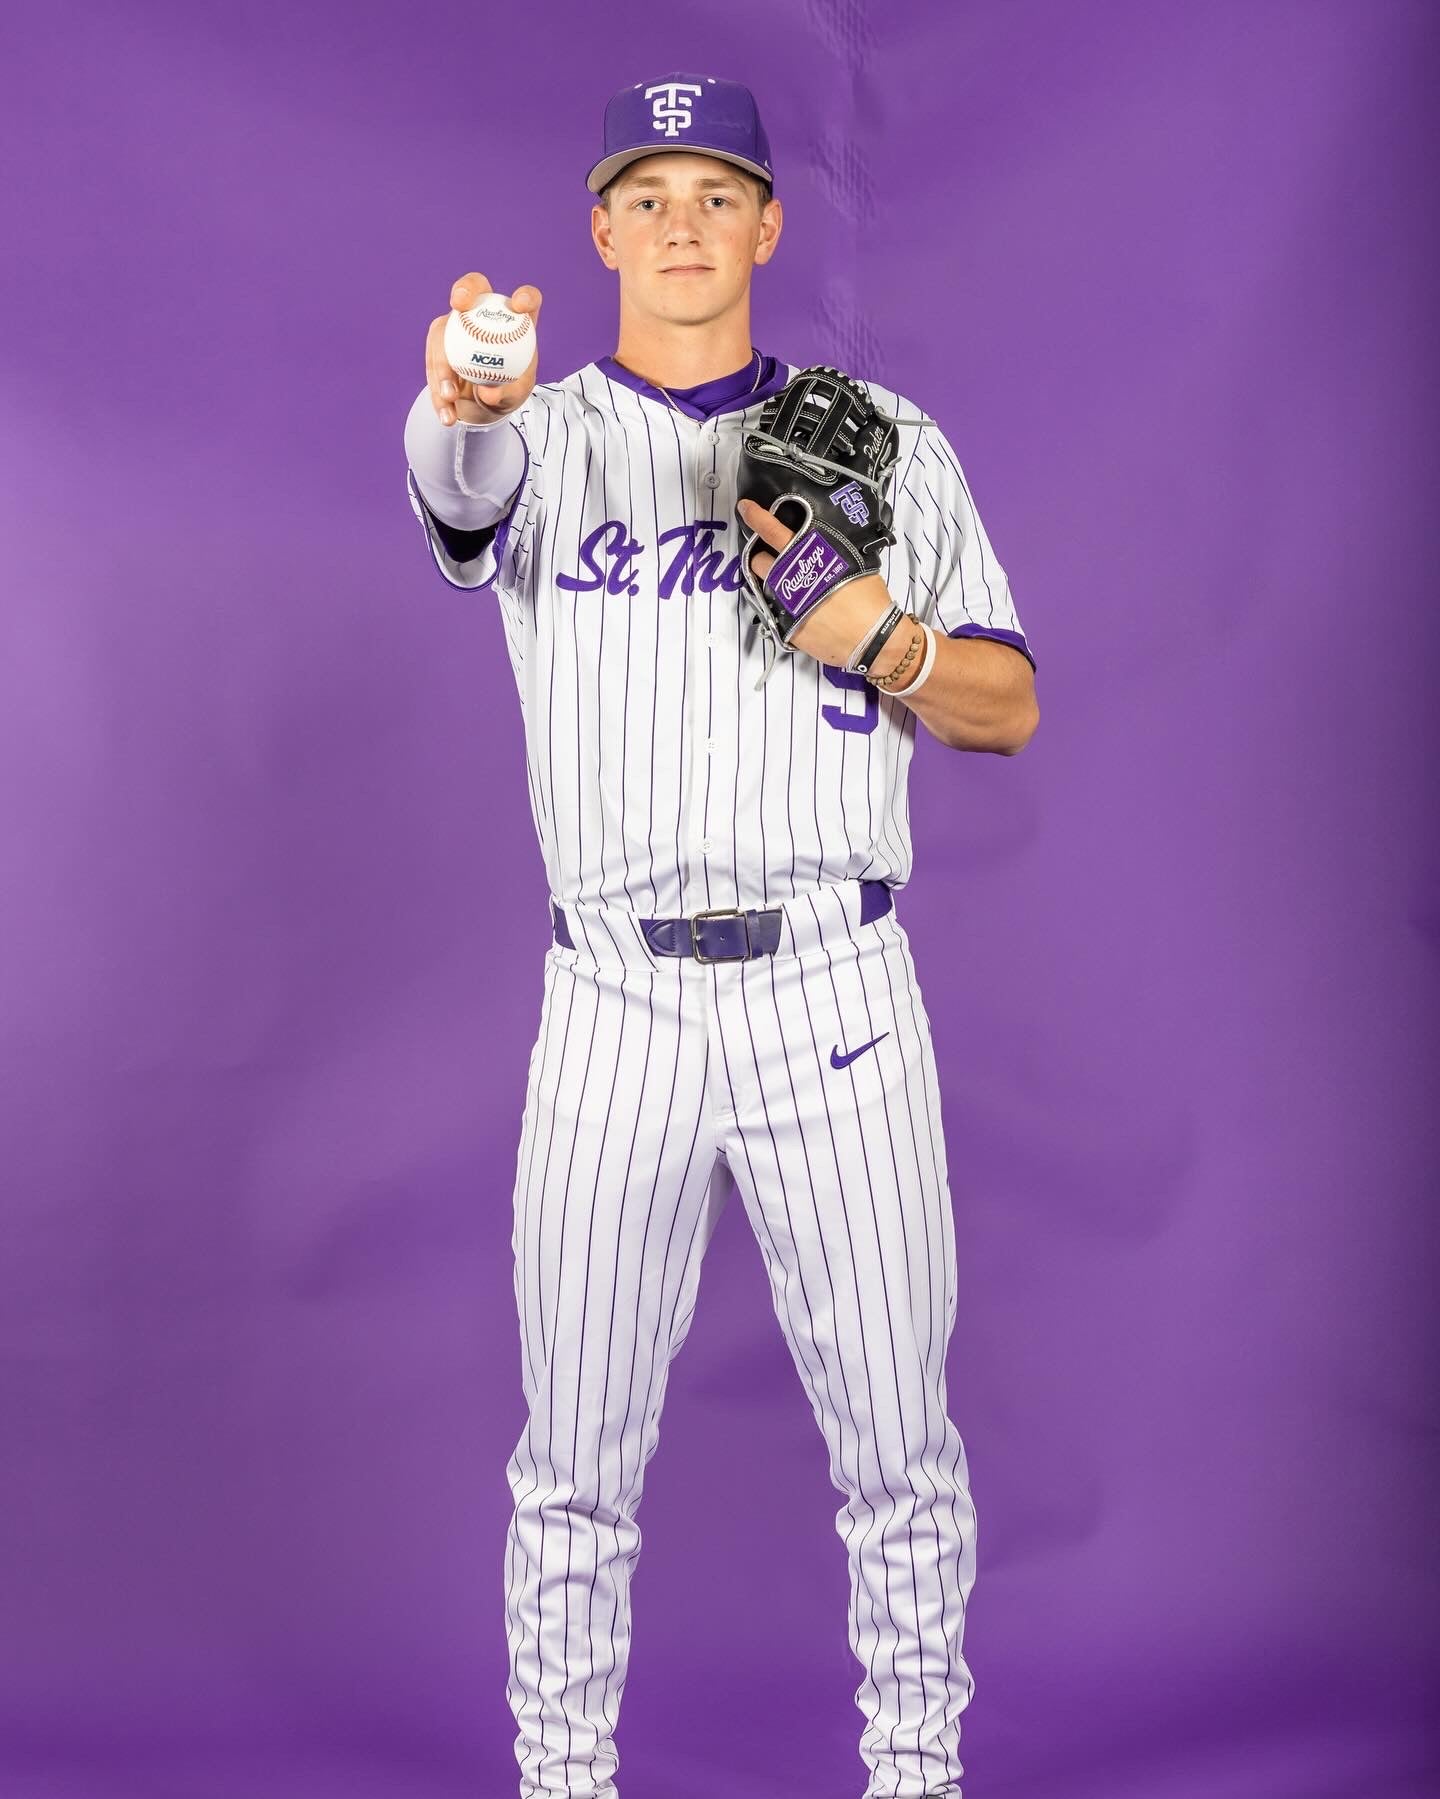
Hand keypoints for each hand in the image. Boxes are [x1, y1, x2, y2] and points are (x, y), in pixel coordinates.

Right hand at [426, 273, 541, 426]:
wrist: (482, 405)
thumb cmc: (507, 392)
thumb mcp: (514, 397)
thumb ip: (506, 394)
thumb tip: (487, 391)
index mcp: (516, 320)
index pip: (526, 299)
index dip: (525, 297)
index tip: (519, 307)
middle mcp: (485, 312)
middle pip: (474, 287)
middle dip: (464, 289)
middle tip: (459, 305)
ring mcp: (458, 323)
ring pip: (444, 330)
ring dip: (442, 361)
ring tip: (450, 396)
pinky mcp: (438, 340)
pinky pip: (432, 358)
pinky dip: (437, 387)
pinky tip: (446, 413)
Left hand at [736, 497, 895, 665]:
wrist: (871, 638)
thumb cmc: (869, 600)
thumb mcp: (854, 564)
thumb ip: (832, 554)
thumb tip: (822, 549)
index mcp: (810, 556)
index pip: (774, 531)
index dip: (757, 517)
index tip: (746, 508)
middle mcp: (792, 577)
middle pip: (758, 560)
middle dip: (761, 557)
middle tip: (773, 559)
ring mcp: (786, 602)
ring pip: (762, 584)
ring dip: (769, 580)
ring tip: (787, 584)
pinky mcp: (787, 625)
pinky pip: (776, 610)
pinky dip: (782, 606)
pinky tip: (800, 608)